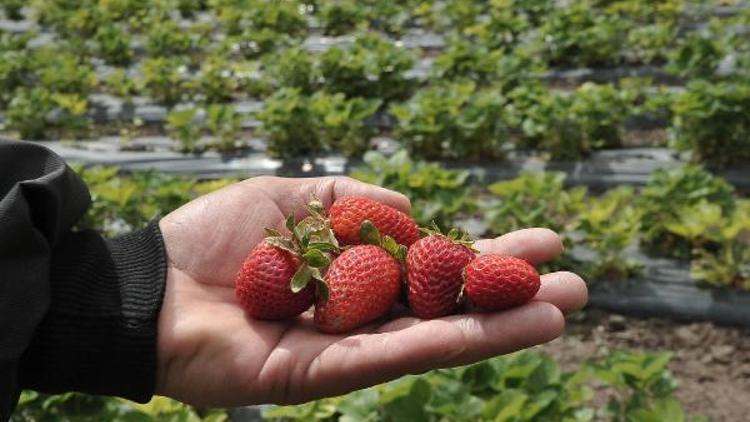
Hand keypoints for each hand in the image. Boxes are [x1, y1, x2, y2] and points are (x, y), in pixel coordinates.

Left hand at [156, 176, 587, 406]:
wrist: (156, 285)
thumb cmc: (220, 237)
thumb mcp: (300, 196)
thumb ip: (360, 202)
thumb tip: (417, 213)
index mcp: (358, 269)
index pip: (436, 264)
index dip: (487, 252)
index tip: (542, 238)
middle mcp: (362, 312)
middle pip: (447, 306)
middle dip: (509, 294)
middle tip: (574, 283)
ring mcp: (347, 347)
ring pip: (434, 336)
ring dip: (498, 325)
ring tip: (560, 310)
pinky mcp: (325, 376)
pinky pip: (393, 356)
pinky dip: (447, 343)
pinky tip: (498, 331)